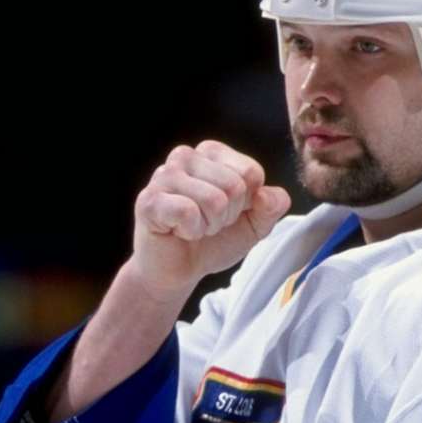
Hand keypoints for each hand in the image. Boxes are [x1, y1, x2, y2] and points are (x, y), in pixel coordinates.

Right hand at [132, 140, 290, 297]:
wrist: (178, 270)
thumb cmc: (213, 240)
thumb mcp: (254, 224)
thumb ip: (272, 207)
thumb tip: (268, 195)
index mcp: (211, 152)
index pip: (251, 173)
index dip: (246, 203)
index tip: (226, 212)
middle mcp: (185, 156)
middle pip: (234, 186)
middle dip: (226, 216)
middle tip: (207, 223)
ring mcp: (163, 176)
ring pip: (214, 200)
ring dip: (209, 225)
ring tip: (193, 227)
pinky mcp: (149, 200)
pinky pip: (188, 213)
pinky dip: (191, 231)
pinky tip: (178, 232)